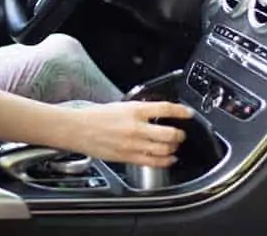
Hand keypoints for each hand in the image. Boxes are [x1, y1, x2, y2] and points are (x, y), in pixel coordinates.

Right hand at [65, 101, 193, 166]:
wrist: (78, 128)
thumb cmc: (95, 116)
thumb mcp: (121, 106)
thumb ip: (139, 110)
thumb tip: (157, 113)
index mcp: (135, 110)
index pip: (165, 108)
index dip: (181, 111)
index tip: (188, 113)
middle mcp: (136, 127)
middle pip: (169, 133)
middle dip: (180, 134)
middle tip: (181, 134)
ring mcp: (133, 144)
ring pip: (164, 149)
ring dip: (173, 148)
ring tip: (174, 146)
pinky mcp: (128, 157)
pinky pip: (153, 162)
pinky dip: (165, 161)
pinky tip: (169, 159)